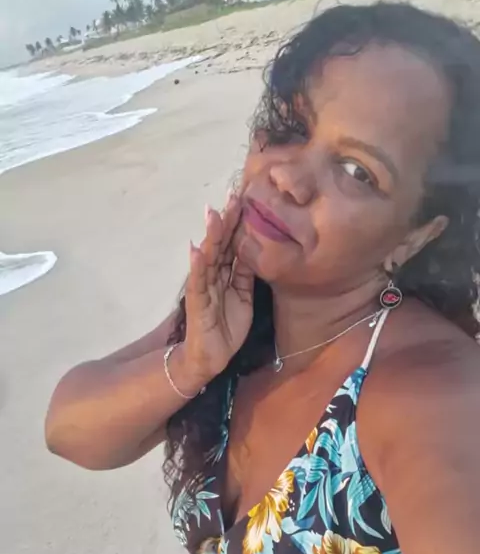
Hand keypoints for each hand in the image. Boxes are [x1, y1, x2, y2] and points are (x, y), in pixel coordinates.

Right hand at [183, 194, 253, 381]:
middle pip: (219, 245)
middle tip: (233, 197)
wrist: (210, 356)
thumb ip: (246, 273)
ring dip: (210, 236)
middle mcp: (212, 276)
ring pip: (207, 258)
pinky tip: (197, 249)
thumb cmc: (226, 326)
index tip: (245, 199)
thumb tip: (255, 246)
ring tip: (213, 215)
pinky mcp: (197, 302)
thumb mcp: (243, 295)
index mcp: (225, 274)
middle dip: (225, 222)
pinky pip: (197, 282)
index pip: (232, 244)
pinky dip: (197, 266)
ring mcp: (203, 287)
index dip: (237, 223)